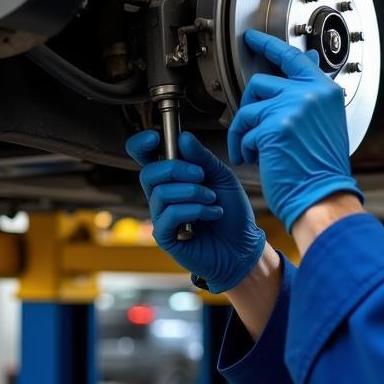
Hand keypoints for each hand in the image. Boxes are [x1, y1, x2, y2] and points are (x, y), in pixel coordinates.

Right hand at [125, 129, 265, 293]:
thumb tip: (183, 138)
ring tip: (213, 200)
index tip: (156, 137)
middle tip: (202, 175)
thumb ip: (203, 158)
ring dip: (193, 192)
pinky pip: (170, 215)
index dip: (141, 144)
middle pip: (149, 173)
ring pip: (161, 193)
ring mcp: (162, 216)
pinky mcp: (166, 236)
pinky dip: (194, 210)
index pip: (144, 158)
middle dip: (176, 169)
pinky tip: (212, 214)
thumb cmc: (232, 213)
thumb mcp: (222, 178)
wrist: (242, 246)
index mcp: (173, 178)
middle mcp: (163, 196)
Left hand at [228, 29, 362, 230]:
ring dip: (244, 131)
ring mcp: (293, 108)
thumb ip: (310, 96)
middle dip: (249, 107)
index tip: (254, 39)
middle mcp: (310, 94)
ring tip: (253, 150)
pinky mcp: (275, 127)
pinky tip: (257, 159)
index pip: (292, 57)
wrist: (324, 198)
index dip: (268, 45)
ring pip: (248, 108)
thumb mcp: (324, 123)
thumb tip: (303, 66)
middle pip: (261, 82)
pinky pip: (245, 130)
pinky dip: (244, 147)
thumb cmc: (323, 169)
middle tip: (252, 128)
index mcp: (325, 91)